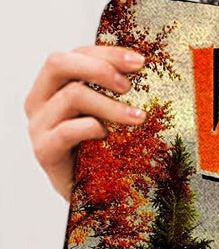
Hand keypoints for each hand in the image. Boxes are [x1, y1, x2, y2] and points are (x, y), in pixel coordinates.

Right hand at [24, 45, 146, 201]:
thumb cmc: (101, 151)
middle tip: (129, 86)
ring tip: (138, 117)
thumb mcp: (108, 117)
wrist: (88, 195)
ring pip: (71, 96)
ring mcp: (39, 125)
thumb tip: (147, 72)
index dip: (107, 53)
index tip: (141, 62)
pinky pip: (68, 130)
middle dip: (99, 68)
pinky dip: (92, 128)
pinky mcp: (44, 150)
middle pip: (59, 63)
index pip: (76, 53)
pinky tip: (109, 136)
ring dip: (110, 105)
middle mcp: (40, 100)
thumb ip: (114, 94)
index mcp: (54, 85)